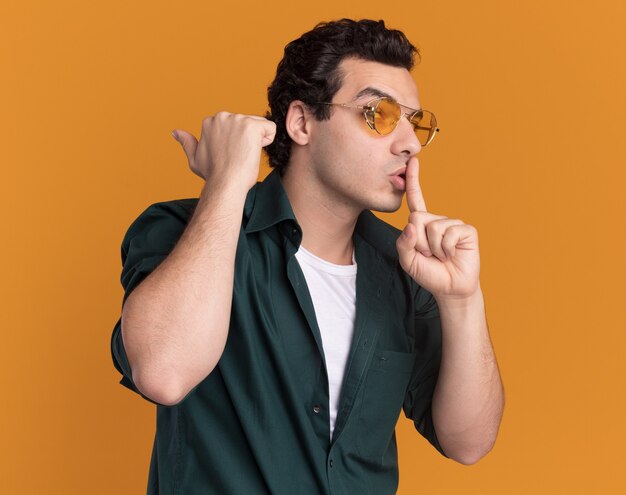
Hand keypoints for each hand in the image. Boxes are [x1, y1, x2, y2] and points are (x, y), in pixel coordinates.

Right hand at [172, 112, 275, 193]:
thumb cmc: (213, 175)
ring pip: (259, 126)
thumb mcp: (195, 158)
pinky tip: (254, 152)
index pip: (235, 126)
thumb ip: (187, 142)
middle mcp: (223, 116)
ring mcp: (237, 120)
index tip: (229, 154)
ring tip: (244, 155)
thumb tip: (175, 132)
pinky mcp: (251, 126)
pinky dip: (268, 141)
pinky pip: (270, 128)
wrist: (225, 184)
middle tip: (237, 156)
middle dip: (247, 140)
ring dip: (256, 142)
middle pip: (247, 124)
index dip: (236, 142)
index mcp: (210, 121)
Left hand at [395, 157, 480, 299]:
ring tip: (441, 256)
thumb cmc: (429, 273)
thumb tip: (411, 225)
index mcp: (422, 225)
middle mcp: (437, 220)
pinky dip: (446, 248)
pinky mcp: (466, 230)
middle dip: (418, 241)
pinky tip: (452, 255)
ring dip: (433, 248)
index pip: (416, 200)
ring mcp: (452, 224)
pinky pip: (448, 233)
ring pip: (432, 227)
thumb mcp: (408, 260)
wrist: (450, 288)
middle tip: (429, 254)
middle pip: (417, 218)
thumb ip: (403, 243)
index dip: (413, 181)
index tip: (413, 162)